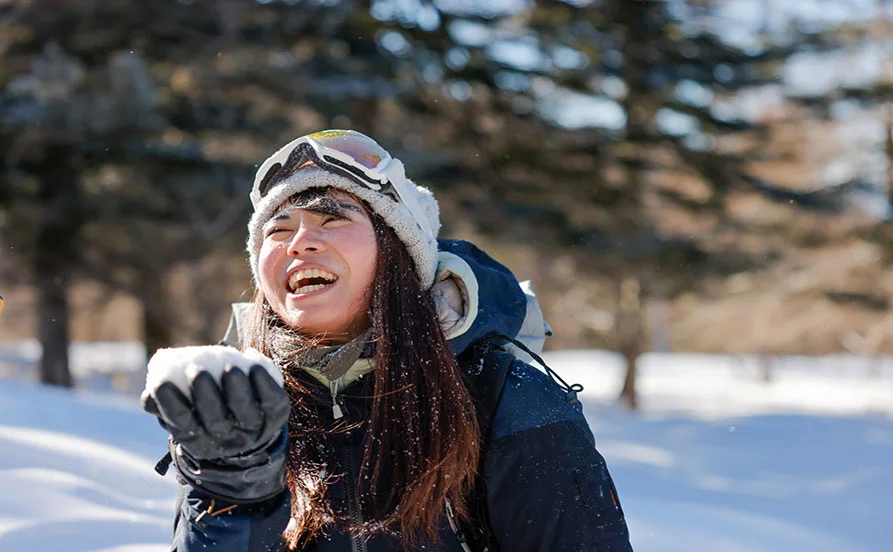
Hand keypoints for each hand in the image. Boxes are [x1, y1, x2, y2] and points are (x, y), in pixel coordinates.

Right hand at [142, 364, 289, 502]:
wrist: (250, 431)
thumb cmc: (207, 414)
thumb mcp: (185, 415)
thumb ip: (164, 404)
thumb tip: (149, 396)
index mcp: (199, 441)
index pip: (182, 424)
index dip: (170, 405)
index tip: (161, 381)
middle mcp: (227, 441)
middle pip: (216, 421)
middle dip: (205, 394)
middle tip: (197, 369)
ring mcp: (255, 431)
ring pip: (245, 412)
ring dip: (235, 387)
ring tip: (227, 365)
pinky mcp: (277, 417)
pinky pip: (272, 401)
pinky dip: (264, 382)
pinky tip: (253, 363)